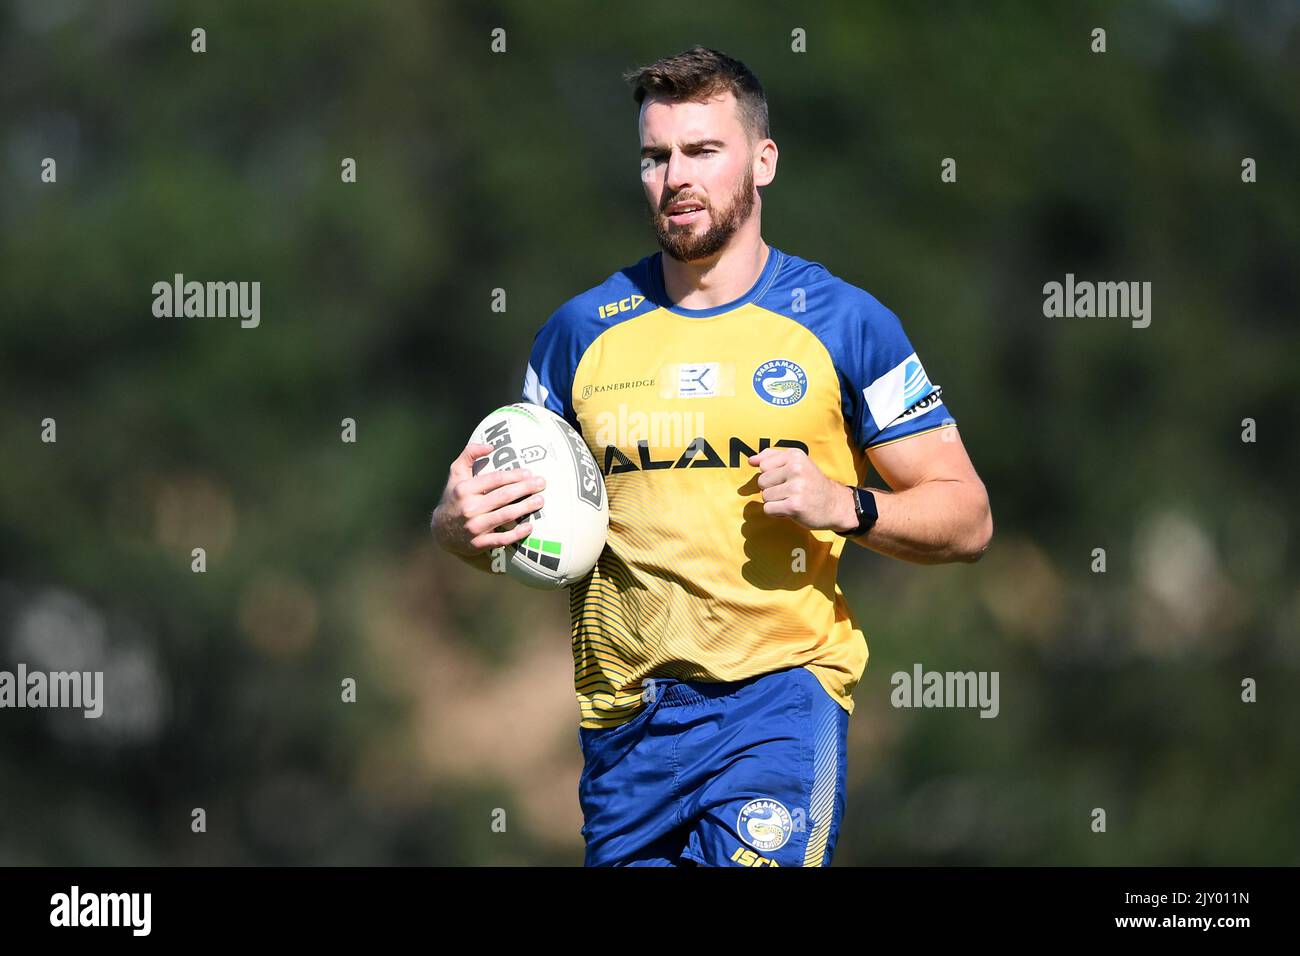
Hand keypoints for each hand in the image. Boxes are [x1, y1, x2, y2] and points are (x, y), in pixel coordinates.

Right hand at [432, 441, 545, 555]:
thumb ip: (469, 454)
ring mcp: (474, 527)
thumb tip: (490, 446)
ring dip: (525, 508)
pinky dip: (517, 534)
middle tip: (541, 483)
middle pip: (503, 496)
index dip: (514, 475)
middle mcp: (469, 508)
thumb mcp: (456, 474)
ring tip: (540, 501)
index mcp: (464, 489)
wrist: (442, 530)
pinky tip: (530, 527)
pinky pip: (502, 539)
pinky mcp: (479, 543)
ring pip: (505, 515)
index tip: (529, 472)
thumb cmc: (455, 497)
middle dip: (525, 489)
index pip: (495, 479)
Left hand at [748, 447, 857, 532]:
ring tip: (792, 500)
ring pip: (765, 496)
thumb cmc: (811, 483)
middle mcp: (796, 469)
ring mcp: (796, 487)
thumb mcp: (797, 463)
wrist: (835, 505)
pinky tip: (790, 509)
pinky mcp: (794, 506)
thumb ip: (772, 457)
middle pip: (761, 481)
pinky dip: (776, 512)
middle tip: (790, 491)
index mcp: (795, 455)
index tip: (787, 479)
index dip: (772, 475)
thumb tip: (751, 460)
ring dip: (775, 502)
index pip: (763, 465)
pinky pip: (768, 509)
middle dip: (772, 489)